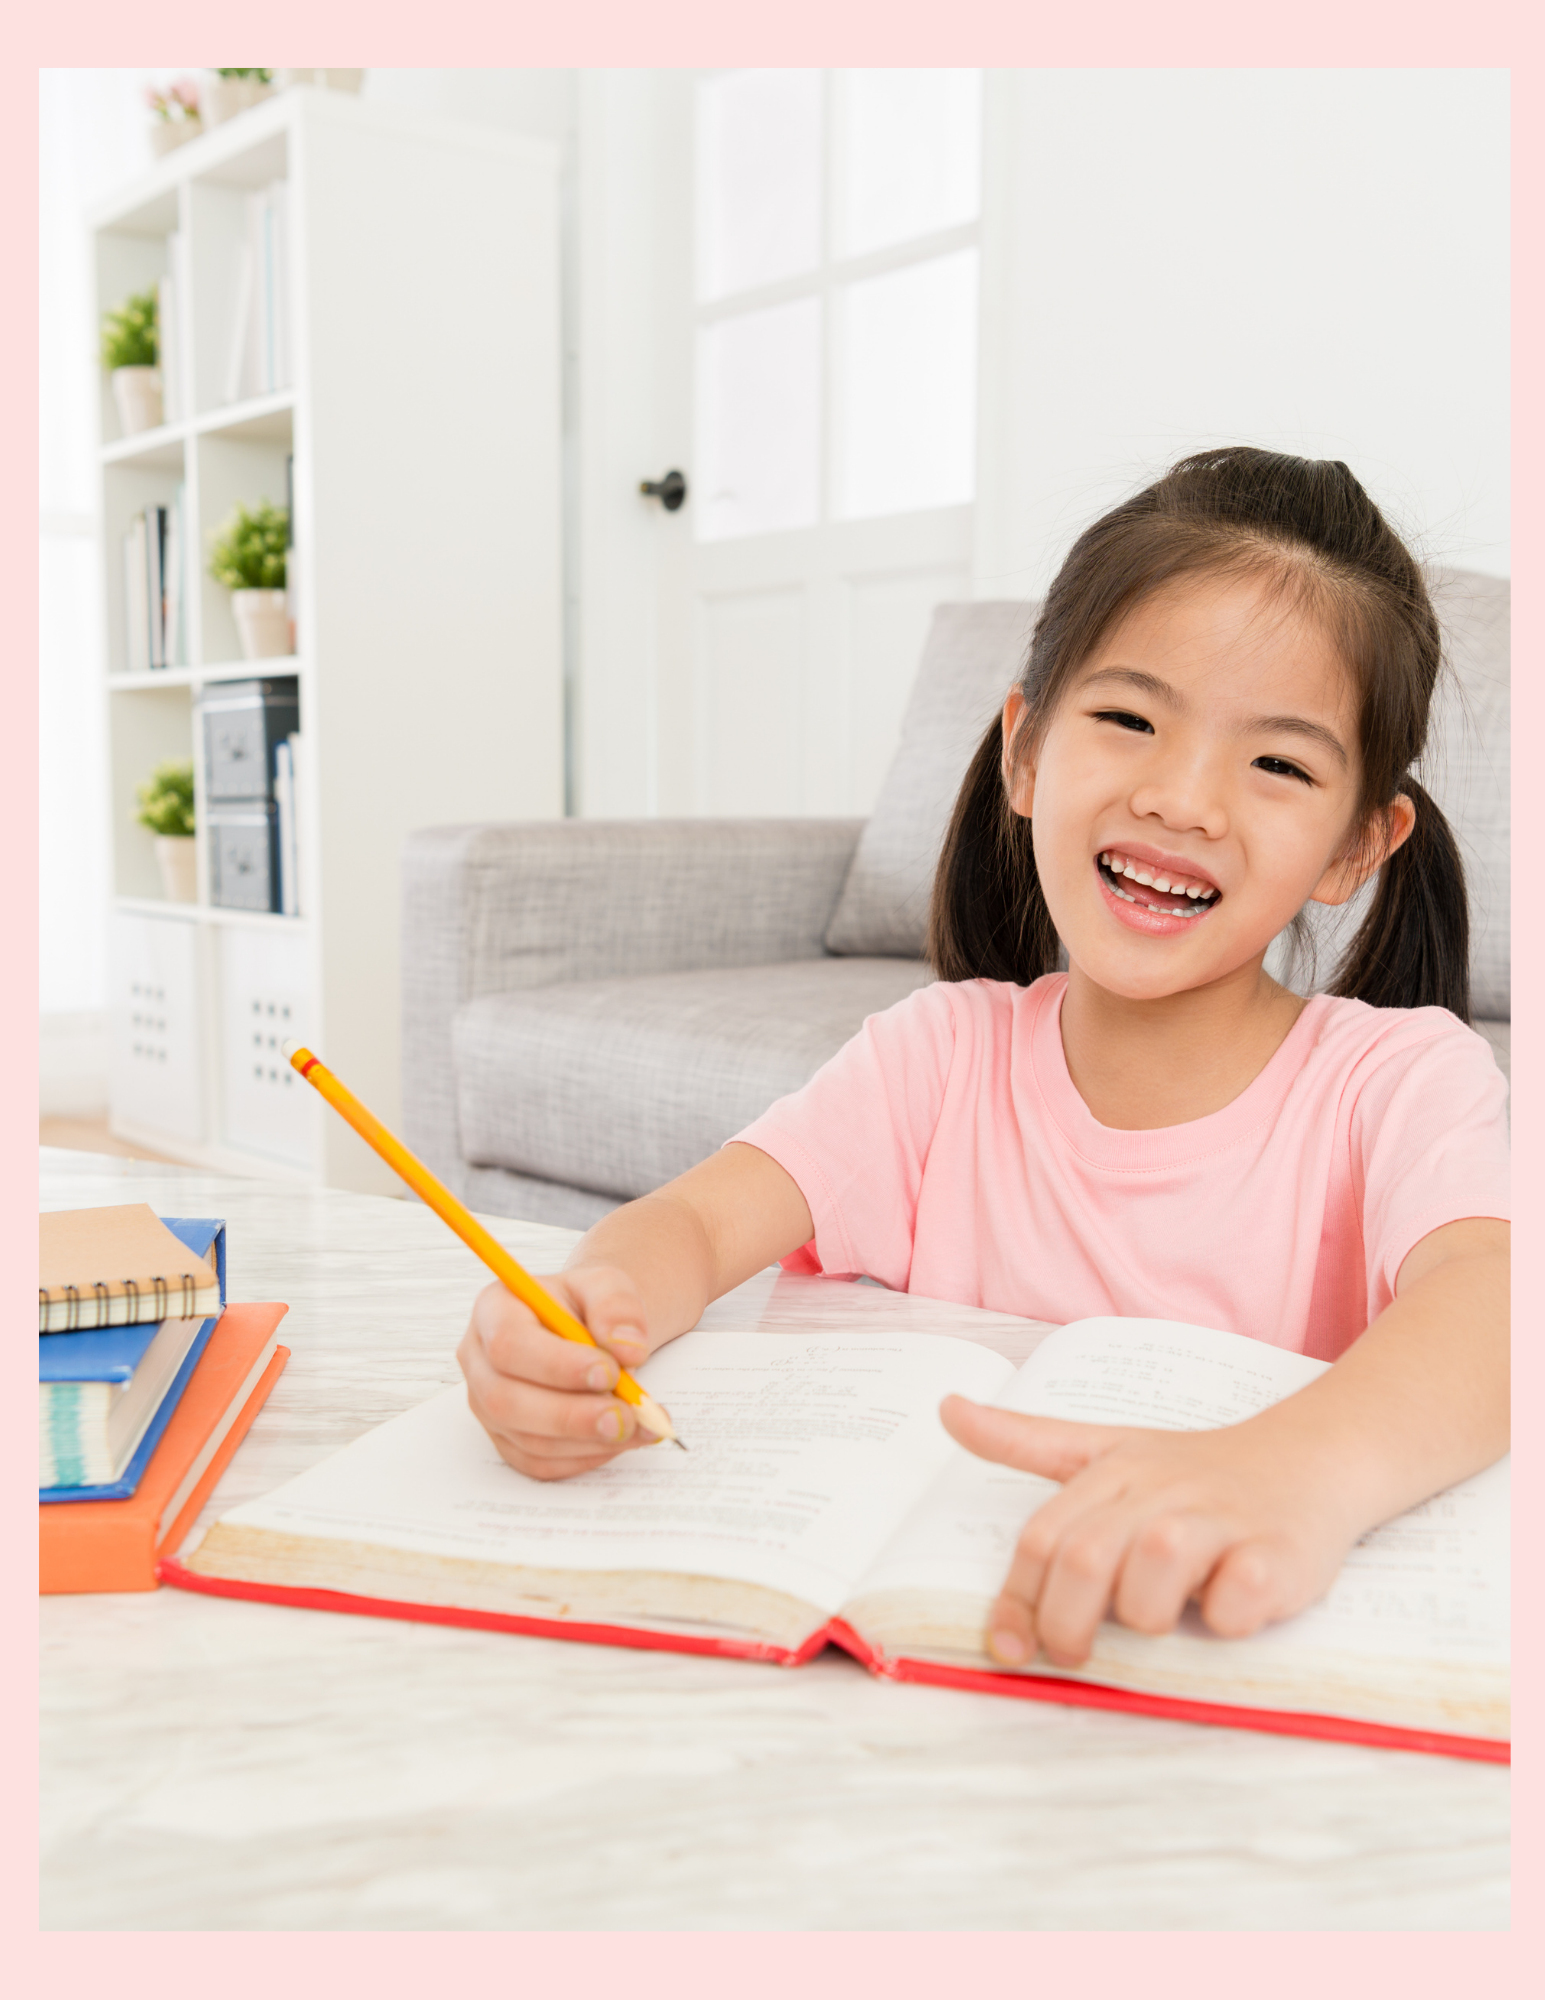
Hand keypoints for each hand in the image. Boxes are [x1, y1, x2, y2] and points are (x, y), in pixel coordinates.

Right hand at [457, 1266, 666, 1480]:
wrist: (590, 1331)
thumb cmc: (589, 1307)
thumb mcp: (607, 1286)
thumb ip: (617, 1307)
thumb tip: (627, 1349)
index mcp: (494, 1311)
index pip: (509, 1343)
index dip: (557, 1364)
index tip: (609, 1372)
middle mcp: (480, 1361)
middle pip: (506, 1400)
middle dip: (572, 1415)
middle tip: (626, 1416)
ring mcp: (488, 1405)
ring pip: (526, 1439)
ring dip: (587, 1440)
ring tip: (638, 1425)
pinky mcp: (507, 1439)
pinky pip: (540, 1462)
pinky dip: (585, 1457)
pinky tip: (620, 1439)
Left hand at [939, 1397, 1361, 1669]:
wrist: (1309, 1456)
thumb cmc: (1197, 1469)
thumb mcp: (1106, 1448)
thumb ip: (1026, 1439)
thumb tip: (948, 1410)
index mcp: (1113, 1472)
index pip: (1044, 1539)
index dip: (1016, 1601)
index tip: (1007, 1648)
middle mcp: (1162, 1491)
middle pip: (1085, 1561)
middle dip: (1067, 1623)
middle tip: (1072, 1654)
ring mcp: (1221, 1520)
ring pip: (1152, 1580)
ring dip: (1148, 1615)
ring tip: (1164, 1615)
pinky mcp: (1278, 1554)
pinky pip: (1234, 1606)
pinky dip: (1224, 1621)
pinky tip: (1230, 1606)